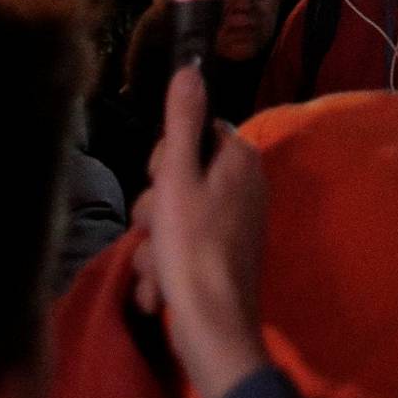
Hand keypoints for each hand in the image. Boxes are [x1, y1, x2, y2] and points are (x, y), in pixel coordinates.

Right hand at [132, 66, 272, 397]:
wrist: (213, 330)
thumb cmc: (193, 247)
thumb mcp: (178, 177)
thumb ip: (182, 121)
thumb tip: (190, 67)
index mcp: (239, 158)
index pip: (192, 132)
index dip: (166, 159)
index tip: (160, 183)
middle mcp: (243, 185)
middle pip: (180, 177)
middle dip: (155, 209)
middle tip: (154, 231)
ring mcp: (235, 224)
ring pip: (173, 219)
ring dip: (153, 247)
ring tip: (158, 271)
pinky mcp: (223, 259)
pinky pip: (182, 251)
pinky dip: (166, 271)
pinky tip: (162, 292)